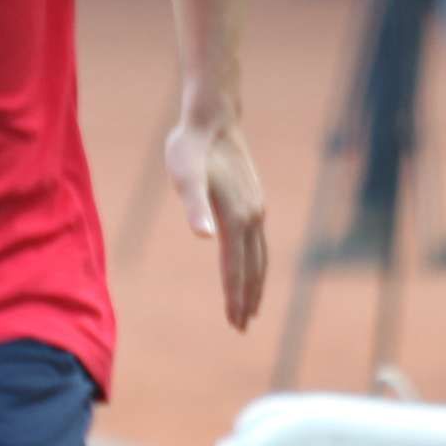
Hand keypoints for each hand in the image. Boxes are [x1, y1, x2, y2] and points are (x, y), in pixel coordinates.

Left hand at [168, 104, 268, 331]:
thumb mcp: (185, 175)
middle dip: (247, 299)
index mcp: (236, 217)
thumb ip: (194, 206)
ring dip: (256, 284)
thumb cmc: (191, 147)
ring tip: (250, 307)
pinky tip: (250, 267)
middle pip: (253, 268)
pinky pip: (259, 243)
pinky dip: (257, 264)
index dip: (234, 297)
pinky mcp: (254, 201)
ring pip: (260, 257)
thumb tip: (204, 237)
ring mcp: (257, 209)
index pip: (236, 268)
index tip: (234, 323)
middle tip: (241, 327)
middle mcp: (252, 216)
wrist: (214, 117)